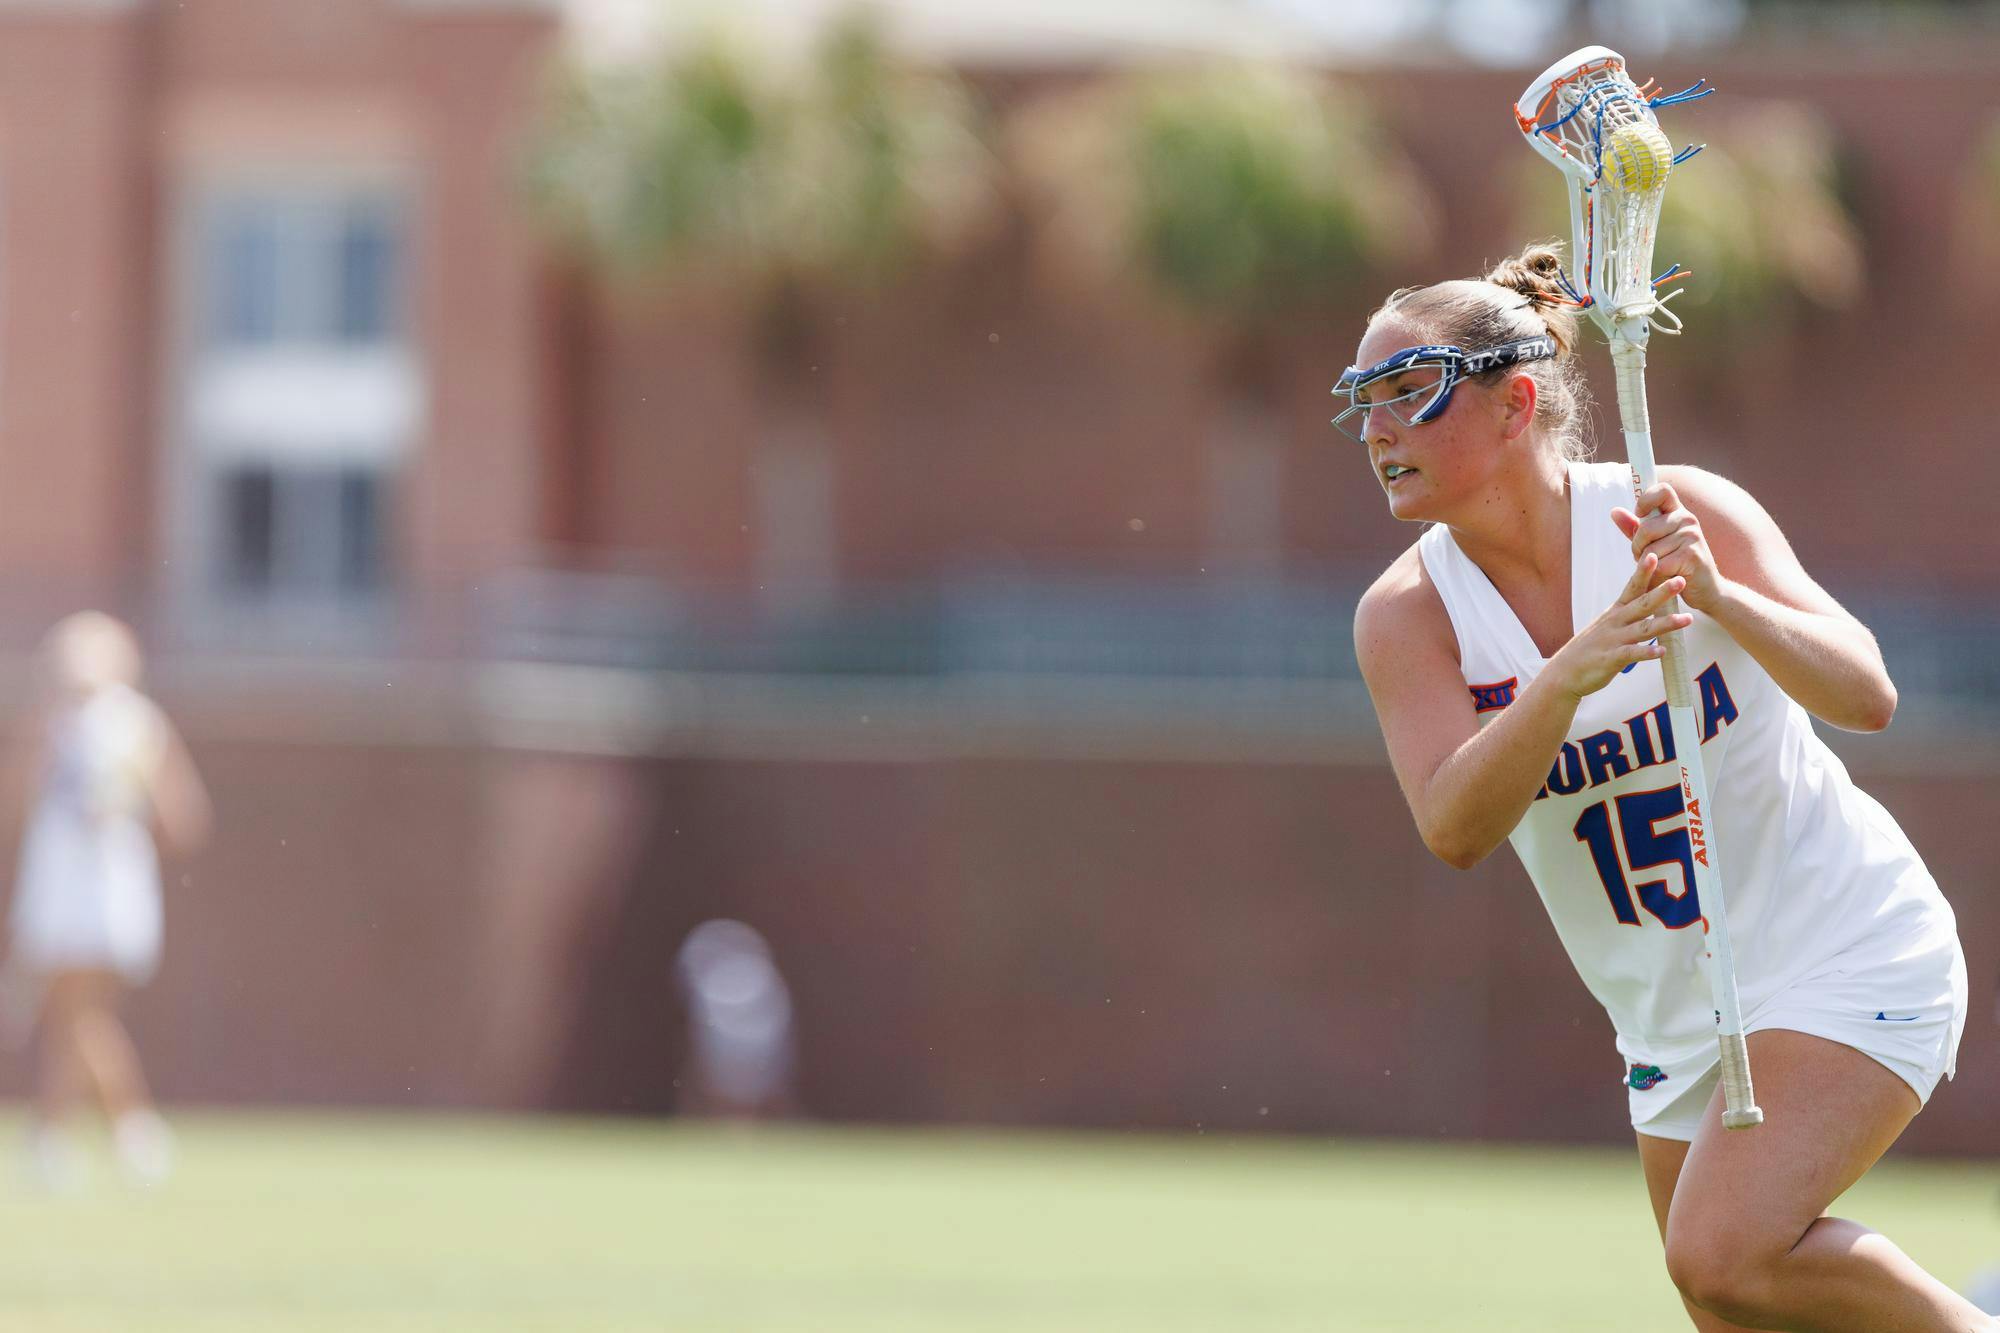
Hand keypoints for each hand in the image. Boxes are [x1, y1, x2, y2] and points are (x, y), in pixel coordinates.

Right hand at [1548, 553, 1691, 701]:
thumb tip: (1649, 601)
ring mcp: (1613, 640)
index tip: (1654, 555)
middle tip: (1681, 580)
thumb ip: (1627, 614)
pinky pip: (1631, 655)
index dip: (1643, 572)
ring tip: (1687, 619)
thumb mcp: (1607, 626)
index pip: (1632, 588)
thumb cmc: (1590, 649)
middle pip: (1642, 605)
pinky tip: (1662, 651)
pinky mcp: (1611, 659)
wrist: (1565, 672)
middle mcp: (1615, 622)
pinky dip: (1647, 653)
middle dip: (1662, 592)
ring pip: (1643, 629)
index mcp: (1615, 612)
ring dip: (1665, 623)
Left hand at [1612, 482, 1721, 612]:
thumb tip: (1614, 511)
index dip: (1645, 500)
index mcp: (1678, 512)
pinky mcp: (1691, 556)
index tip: (1639, 515)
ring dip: (1647, 564)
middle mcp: (1688, 520)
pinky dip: (1656, 575)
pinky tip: (1668, 576)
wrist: (1705, 589)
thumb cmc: (1676, 563)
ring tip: (1660, 567)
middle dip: (1638, 546)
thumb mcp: (1655, 543)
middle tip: (1646, 557)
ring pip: (1650, 550)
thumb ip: (1634, 528)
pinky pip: (1658, 564)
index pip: (1662, 490)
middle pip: (1646, 528)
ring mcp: (1692, 537)